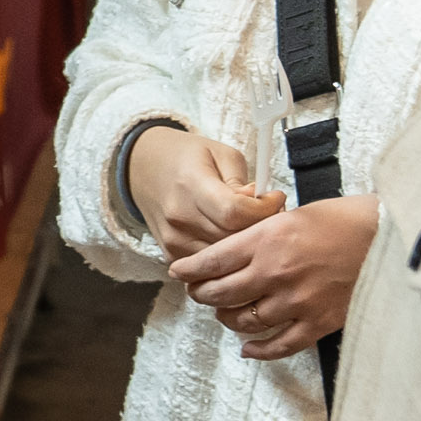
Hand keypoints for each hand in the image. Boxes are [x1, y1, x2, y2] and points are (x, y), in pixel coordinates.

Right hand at [123, 126, 281, 254]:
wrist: (144, 169)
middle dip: (261, 229)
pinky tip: (233, 237)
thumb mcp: (220, 154)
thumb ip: (242, 182)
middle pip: (233, 238)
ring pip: (225, 258)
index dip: (264, 210)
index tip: (275, 198)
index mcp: (190, 184)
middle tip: (272, 213)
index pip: (234, 212)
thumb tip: (258, 205)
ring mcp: (173, 240)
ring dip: (245, 245)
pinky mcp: (172, 255)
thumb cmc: (185, 157)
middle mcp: (179, 216)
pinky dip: (227, 255)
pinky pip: (210, 265)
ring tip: (253, 226)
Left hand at [172, 194, 378, 360]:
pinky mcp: (318, 323)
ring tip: (225, 313)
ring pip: (244, 321)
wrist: (391, 239)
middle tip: (199, 293)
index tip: (180, 273)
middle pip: (220, 294)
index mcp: (268, 238)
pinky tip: (249, 348)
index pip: (212, 261)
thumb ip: (263, 233)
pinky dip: (259, 350)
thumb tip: (236, 250)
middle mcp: (275, 272)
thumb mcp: (296, 214)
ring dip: (228, 319)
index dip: (190, 270)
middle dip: (203, 295)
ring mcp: (296, 301)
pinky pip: (278, 345)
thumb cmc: (347, 220)